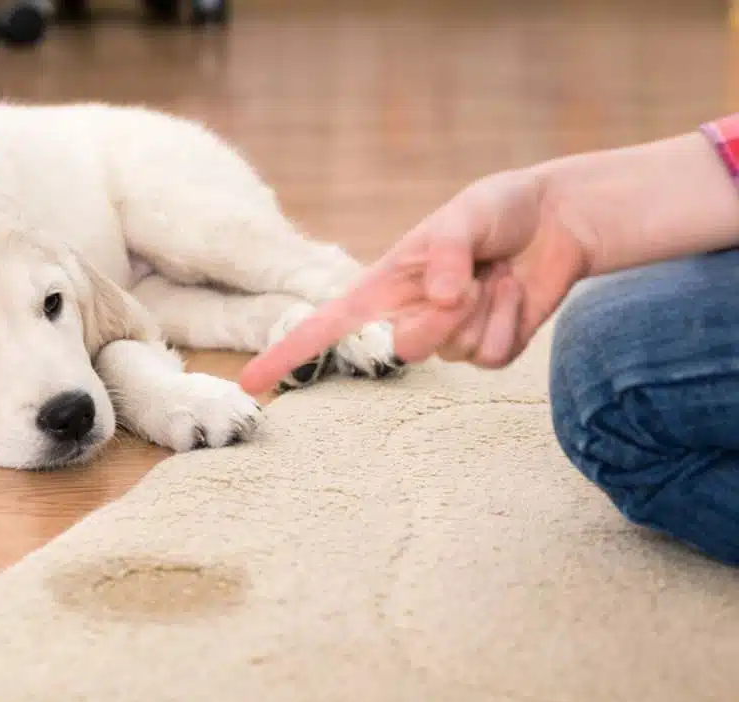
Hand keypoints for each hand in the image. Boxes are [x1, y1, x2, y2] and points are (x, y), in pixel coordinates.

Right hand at [239, 168, 592, 394]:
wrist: (558, 221)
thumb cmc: (498, 210)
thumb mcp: (466, 214)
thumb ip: (446, 252)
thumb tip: (438, 297)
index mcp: (384, 286)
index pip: (324, 326)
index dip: (286, 353)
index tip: (252, 382)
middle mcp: (409, 316)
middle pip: (405, 349)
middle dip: (441, 318)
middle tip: (470, 279)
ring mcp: (448, 338)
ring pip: (455, 353)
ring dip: (484, 310)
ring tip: (496, 275)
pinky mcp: (488, 350)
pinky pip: (492, 357)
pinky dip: (511, 321)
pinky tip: (515, 293)